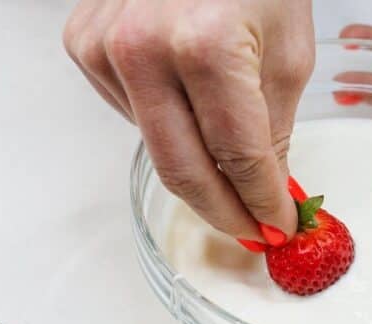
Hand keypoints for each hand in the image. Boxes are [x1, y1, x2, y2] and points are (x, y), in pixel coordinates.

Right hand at [63, 0, 314, 245]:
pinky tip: (183, 101)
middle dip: (224, 211)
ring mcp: (103, 47)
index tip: (276, 226)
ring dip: (197, 164)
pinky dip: (163, 124)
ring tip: (227, 153)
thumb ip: (273, 130)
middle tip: (250, 230)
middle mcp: (141, 47)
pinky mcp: (83, 45)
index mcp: (203, 44)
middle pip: (183, 171)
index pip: (237, 156)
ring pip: (154, 147)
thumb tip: (265, 194)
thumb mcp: (288, 48)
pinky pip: (129, 114)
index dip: (261, 202)